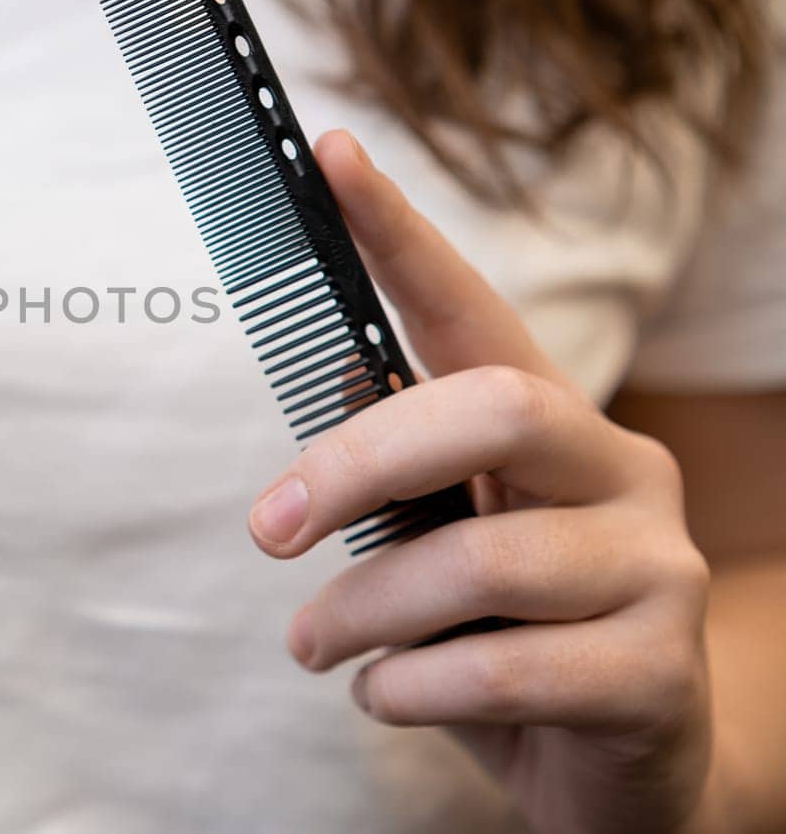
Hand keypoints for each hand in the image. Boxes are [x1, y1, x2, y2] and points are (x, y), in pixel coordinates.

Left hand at [248, 133, 714, 832]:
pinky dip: (406, 688)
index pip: (471, 308)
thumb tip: (323, 407)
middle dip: (355, 466)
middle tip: (266, 532)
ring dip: (362, 613)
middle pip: (490, 411)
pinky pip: (502, 669)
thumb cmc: (502, 638)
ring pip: (481, 561)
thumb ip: (398, 481)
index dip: (401, 231)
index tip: (328, 156)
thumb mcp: (440, 545)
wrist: (616, 773)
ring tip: (315, 647)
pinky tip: (384, 695)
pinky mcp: (661, 673)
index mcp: (551, 425)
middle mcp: (622, 471)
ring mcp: (657, 568)